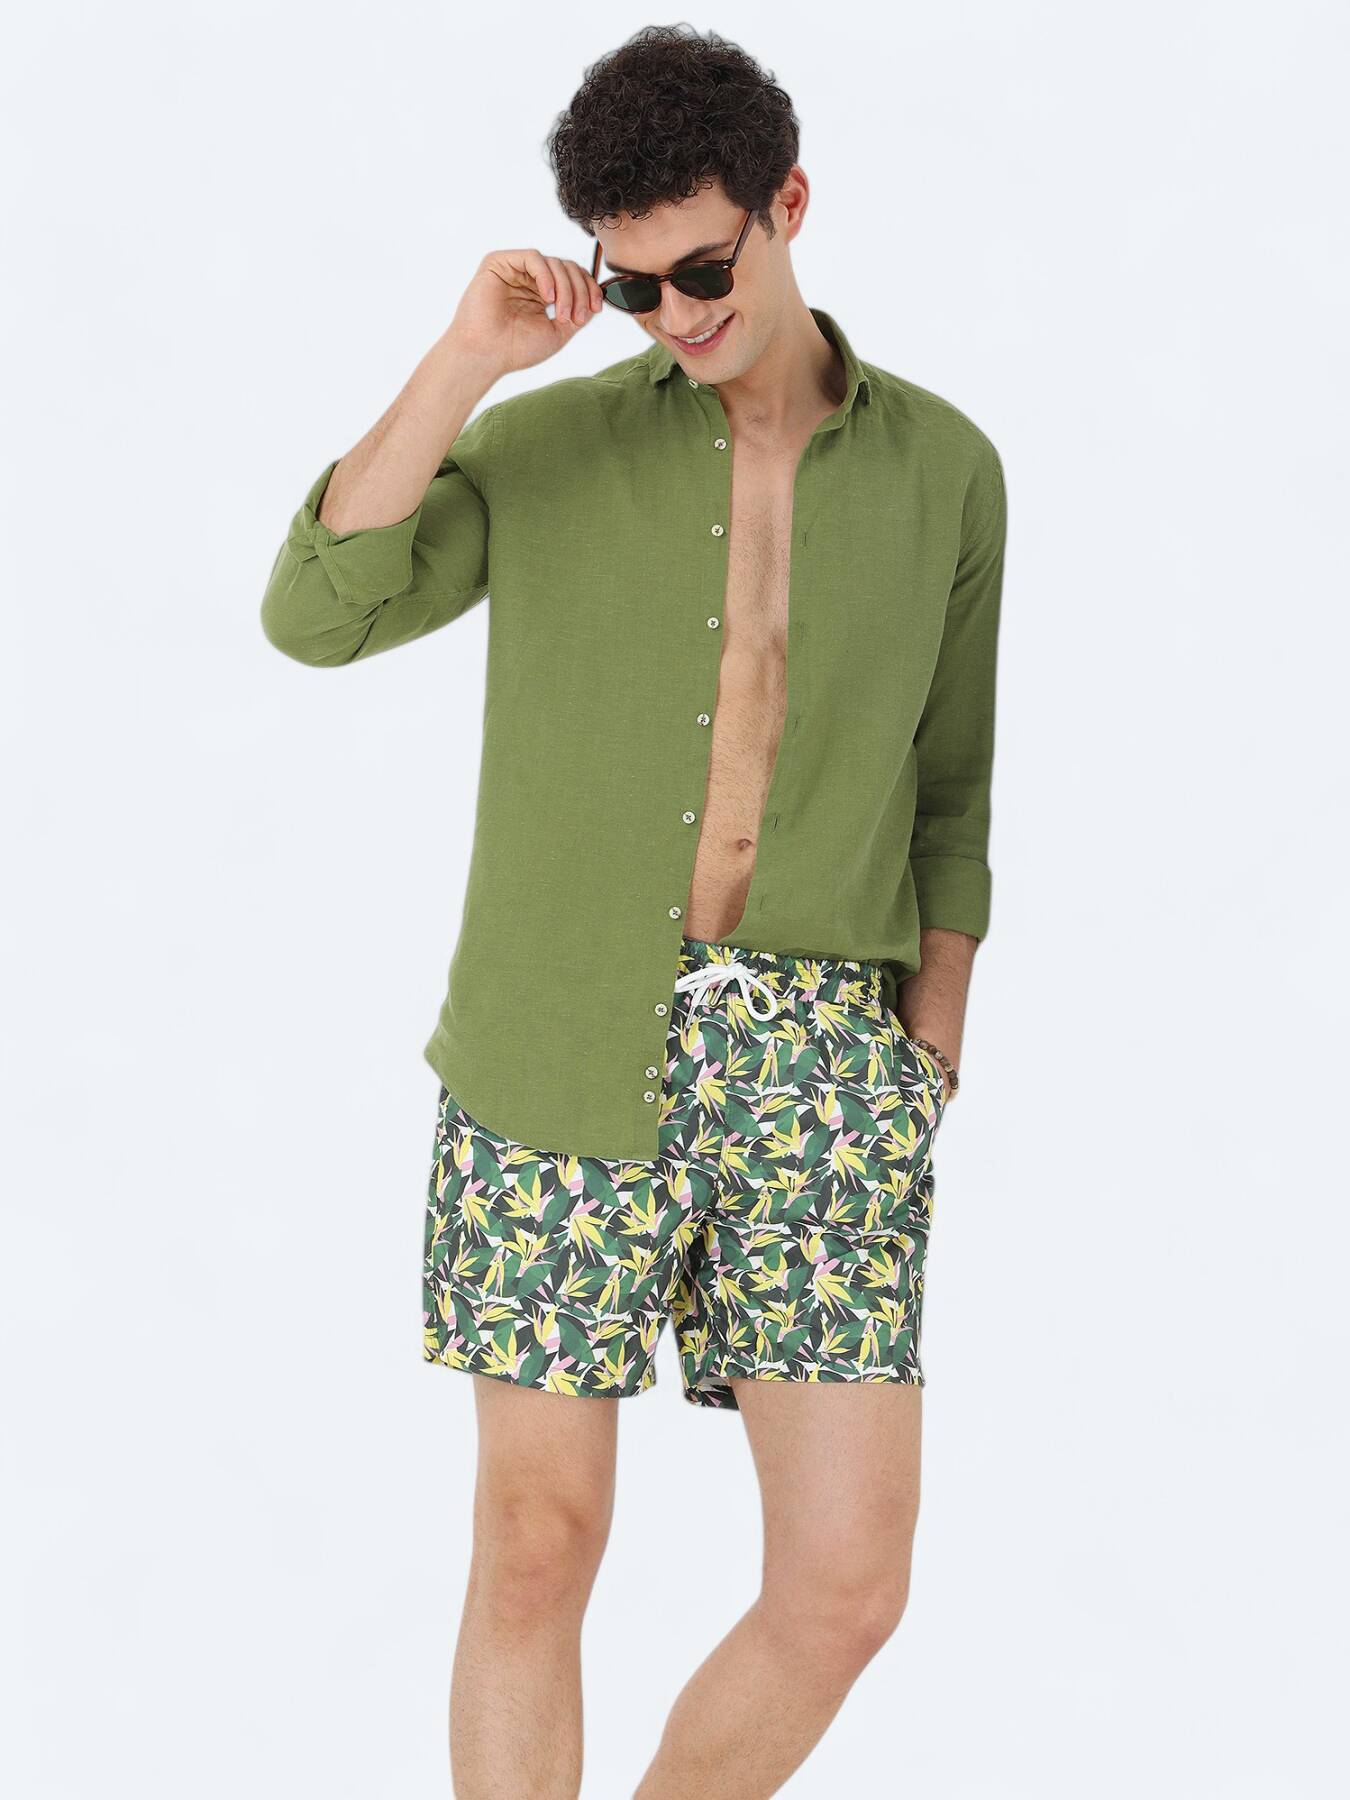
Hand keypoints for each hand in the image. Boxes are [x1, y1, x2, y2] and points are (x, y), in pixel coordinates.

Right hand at [443, 249, 603, 377]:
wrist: (486, 355)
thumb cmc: (514, 349)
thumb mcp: (558, 333)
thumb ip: (576, 314)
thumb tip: (594, 299)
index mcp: (541, 294)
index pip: (572, 279)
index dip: (588, 289)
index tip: (596, 308)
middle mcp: (529, 280)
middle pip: (567, 268)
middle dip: (579, 291)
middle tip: (577, 316)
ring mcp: (514, 270)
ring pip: (554, 263)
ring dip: (565, 288)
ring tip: (560, 314)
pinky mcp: (499, 262)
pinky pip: (533, 257)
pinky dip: (546, 276)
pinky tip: (547, 298)